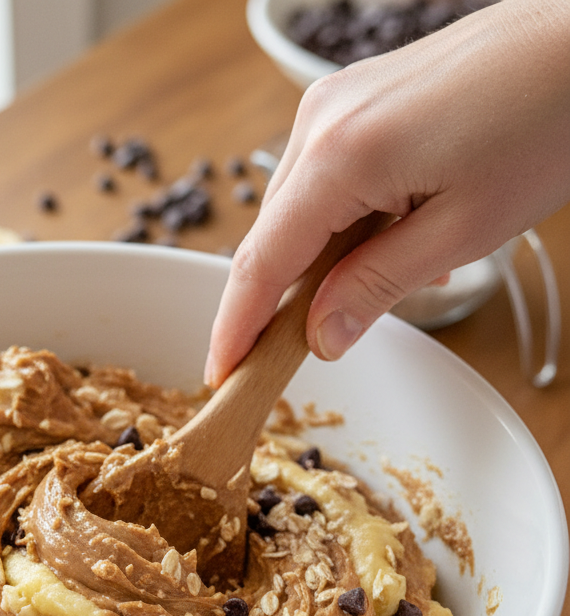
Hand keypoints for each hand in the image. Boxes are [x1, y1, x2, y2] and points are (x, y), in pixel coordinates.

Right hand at [206, 0, 569, 385]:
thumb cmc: (549, 119)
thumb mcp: (464, 229)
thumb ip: (376, 287)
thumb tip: (318, 337)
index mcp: (338, 155)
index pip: (261, 263)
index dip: (236, 327)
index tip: (222, 373)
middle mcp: (319, 122)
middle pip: (270, 237)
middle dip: (274, 301)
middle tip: (291, 355)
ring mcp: (333, 104)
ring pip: (295, 210)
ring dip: (317, 261)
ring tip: (382, 283)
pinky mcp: (354, 99)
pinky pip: (324, 179)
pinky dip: (340, 223)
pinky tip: (391, 236)